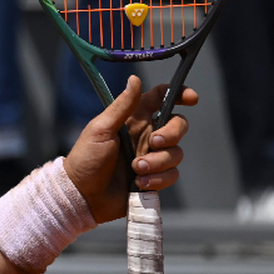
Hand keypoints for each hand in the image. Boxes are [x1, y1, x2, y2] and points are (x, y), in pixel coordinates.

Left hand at [63, 75, 196, 222]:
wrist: (81, 194)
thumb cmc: (85, 158)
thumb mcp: (100, 129)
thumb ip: (121, 106)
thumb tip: (134, 78)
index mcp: (134, 119)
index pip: (161, 99)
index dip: (179, 94)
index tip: (191, 99)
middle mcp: (146, 136)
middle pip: (178, 126)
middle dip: (172, 134)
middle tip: (154, 143)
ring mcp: (151, 157)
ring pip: (176, 153)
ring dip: (158, 162)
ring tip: (135, 168)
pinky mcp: (154, 177)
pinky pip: (171, 174)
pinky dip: (158, 179)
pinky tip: (139, 183)